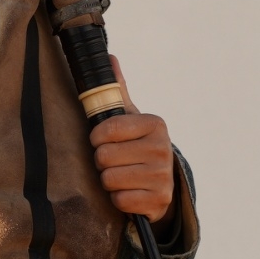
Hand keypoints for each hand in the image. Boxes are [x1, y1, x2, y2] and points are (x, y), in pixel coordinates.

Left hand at [88, 56, 176, 223]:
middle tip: (113, 160)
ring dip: (108, 180)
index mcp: (155, 124)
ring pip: (110, 179)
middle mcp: (163, 148)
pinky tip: (129, 192)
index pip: (108, 129)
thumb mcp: (129, 118)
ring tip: (121, 175)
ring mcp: (163, 176)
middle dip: (102, 161)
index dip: (96, 137)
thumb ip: (117, 92)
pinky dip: (118, 199)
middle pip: (105, 156)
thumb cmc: (135, 145)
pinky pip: (120, 200)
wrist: (159, 182)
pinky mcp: (159, 201)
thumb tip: (109, 57)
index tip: (99, 140)